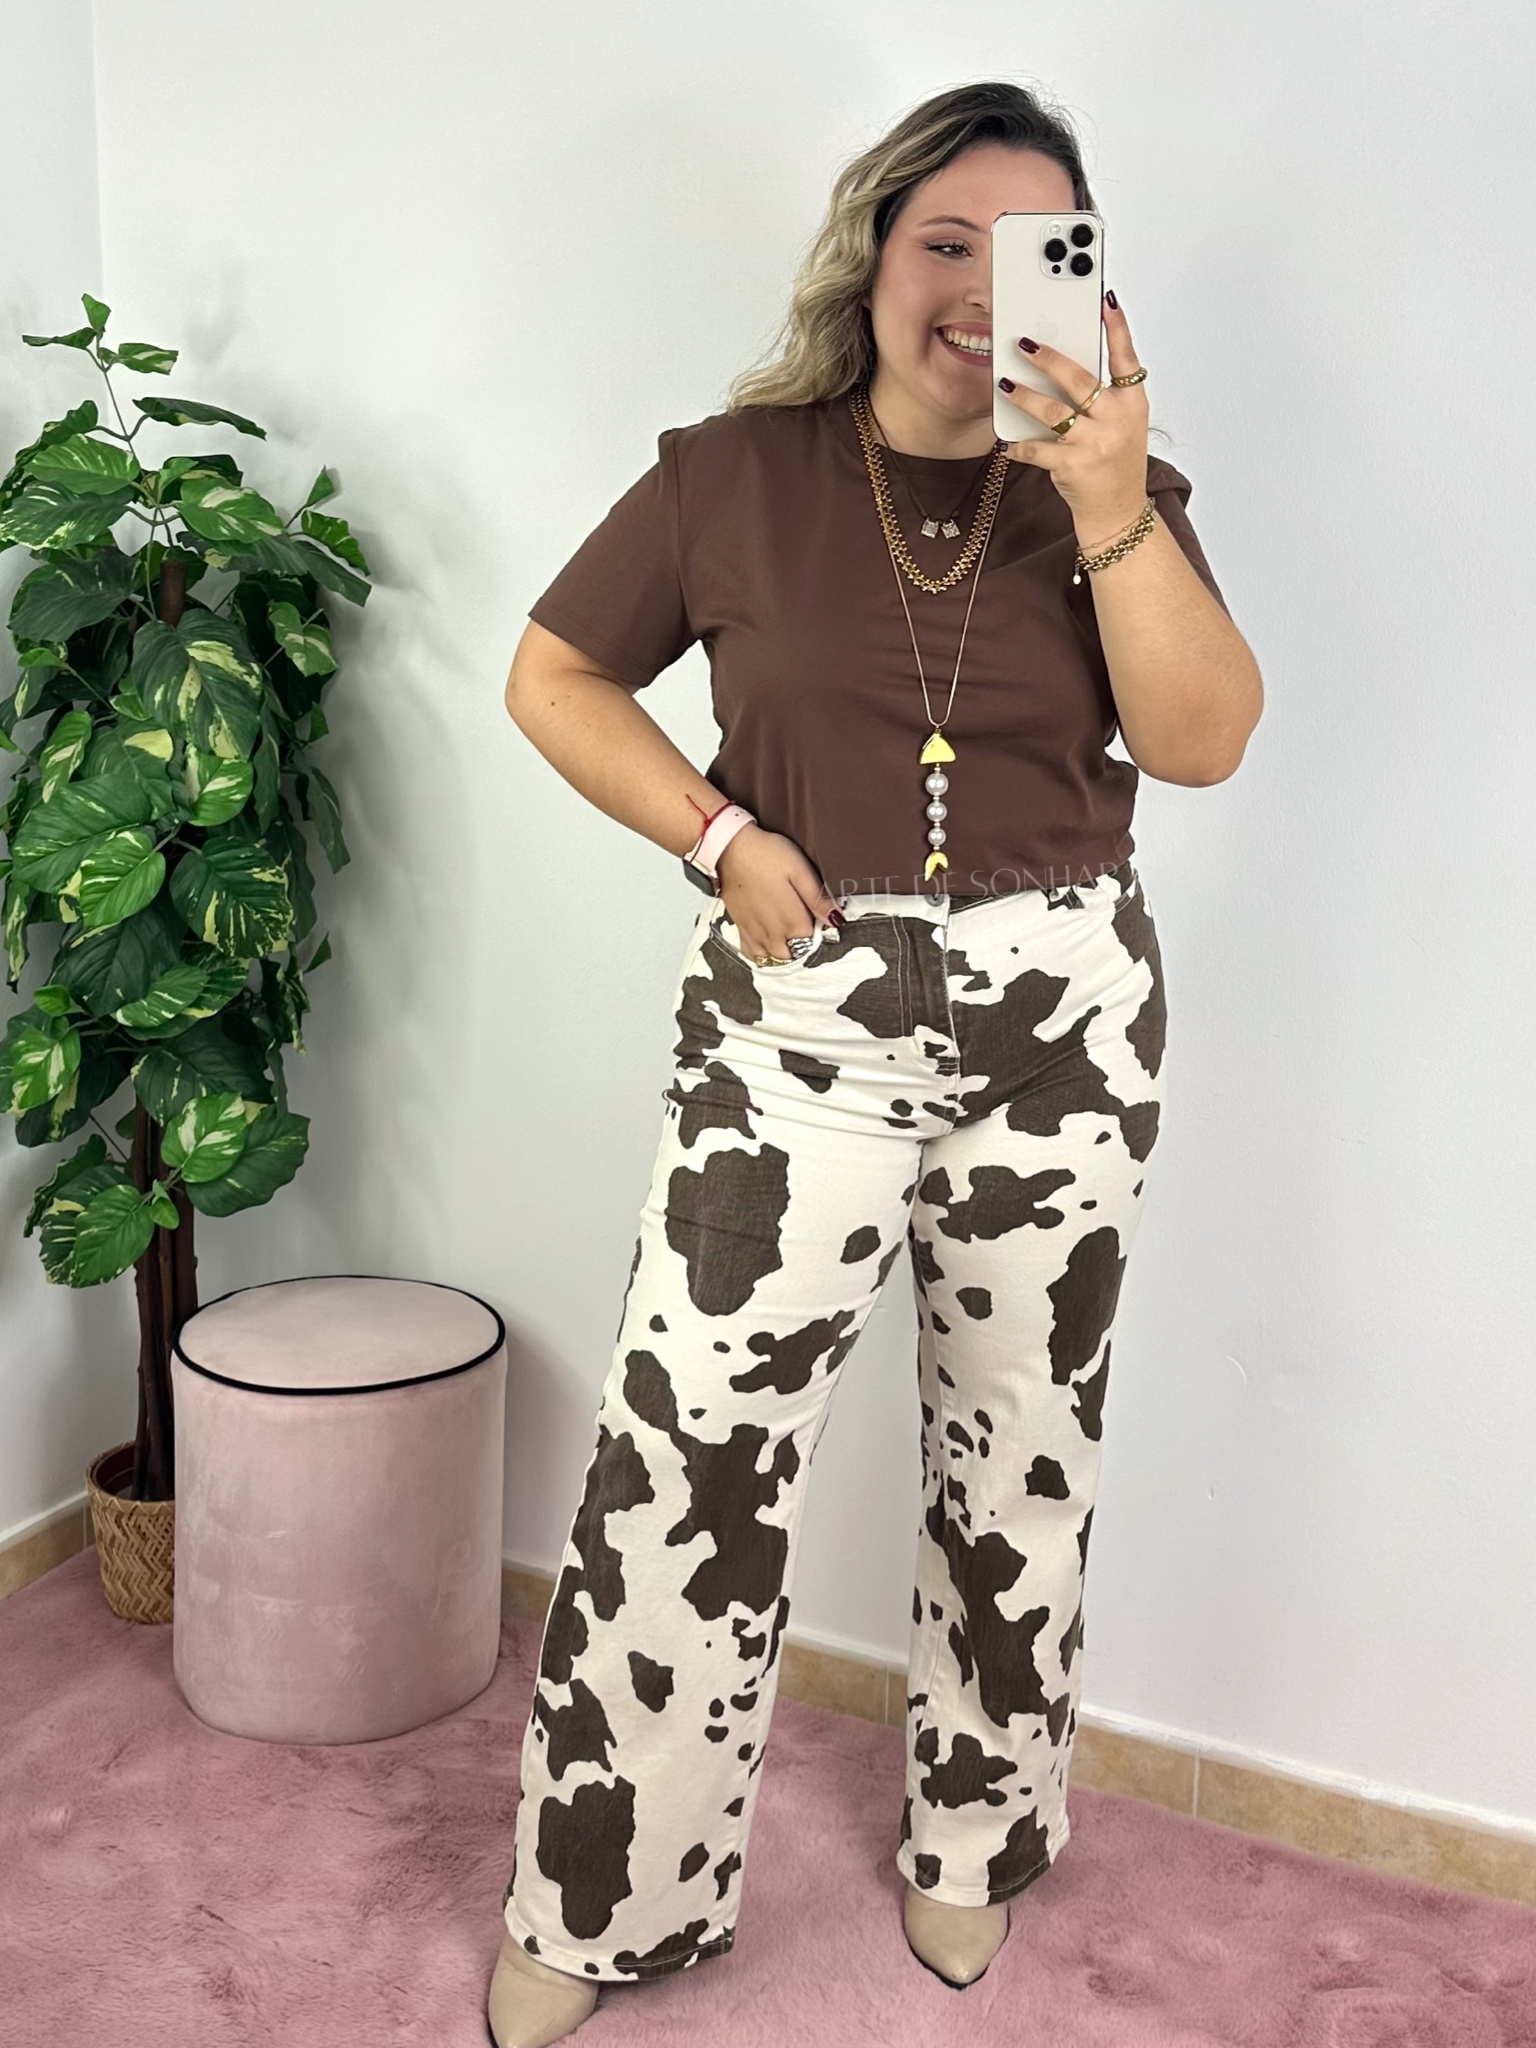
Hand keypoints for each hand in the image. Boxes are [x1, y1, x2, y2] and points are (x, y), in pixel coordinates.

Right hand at [716, 824, 840, 962]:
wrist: (729, 848)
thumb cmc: (766, 855)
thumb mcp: (800, 870)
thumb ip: (818, 899)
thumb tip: (837, 920)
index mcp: (792, 921)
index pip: (812, 941)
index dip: (818, 931)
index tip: (817, 917)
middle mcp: (773, 934)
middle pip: (794, 955)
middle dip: (802, 946)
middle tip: (804, 926)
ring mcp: (755, 933)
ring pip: (774, 959)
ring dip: (784, 953)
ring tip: (788, 936)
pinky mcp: (740, 928)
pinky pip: (752, 954)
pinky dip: (762, 954)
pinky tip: (767, 943)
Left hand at [995, 290, 1148, 544]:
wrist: (1118, 509)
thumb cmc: (1116, 460)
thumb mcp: (1122, 422)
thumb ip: (1103, 394)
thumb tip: (1061, 362)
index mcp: (1132, 403)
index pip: (1126, 358)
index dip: (1118, 328)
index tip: (1106, 300)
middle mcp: (1117, 420)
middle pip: (1079, 380)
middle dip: (1049, 359)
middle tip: (1025, 343)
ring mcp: (1095, 443)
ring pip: (1053, 412)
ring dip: (1024, 396)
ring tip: (1005, 383)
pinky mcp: (1073, 466)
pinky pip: (1037, 449)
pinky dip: (1018, 446)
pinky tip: (1005, 442)